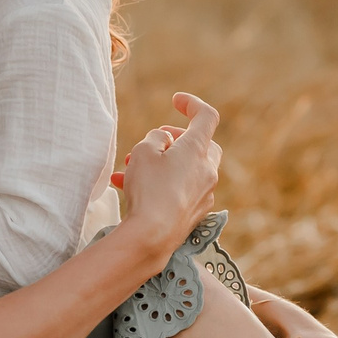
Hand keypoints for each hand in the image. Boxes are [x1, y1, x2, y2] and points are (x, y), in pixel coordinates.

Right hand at [114, 93, 219, 257]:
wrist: (153, 237)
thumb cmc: (149, 190)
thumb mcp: (144, 152)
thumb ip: (155, 139)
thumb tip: (164, 141)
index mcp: (198, 150)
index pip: (206, 116)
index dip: (192, 104)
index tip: (176, 101)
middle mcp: (207, 170)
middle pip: (202, 144)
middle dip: (178, 139)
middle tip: (156, 140)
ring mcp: (204, 193)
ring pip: (186, 169)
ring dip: (163, 163)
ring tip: (130, 167)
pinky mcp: (195, 212)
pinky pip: (180, 190)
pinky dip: (162, 184)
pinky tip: (132, 189)